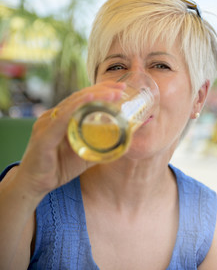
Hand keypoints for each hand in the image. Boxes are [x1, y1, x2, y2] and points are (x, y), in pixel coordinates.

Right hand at [14, 81, 125, 198]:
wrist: (35, 186)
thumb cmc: (59, 168)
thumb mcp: (86, 153)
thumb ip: (101, 145)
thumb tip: (123, 141)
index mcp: (62, 118)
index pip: (83, 98)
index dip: (102, 90)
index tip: (121, 87)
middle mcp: (53, 117)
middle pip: (80, 97)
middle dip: (102, 90)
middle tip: (122, 87)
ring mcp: (47, 124)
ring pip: (72, 104)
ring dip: (94, 96)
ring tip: (113, 93)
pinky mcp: (43, 136)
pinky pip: (61, 119)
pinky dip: (76, 108)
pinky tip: (89, 100)